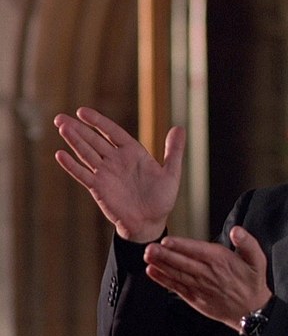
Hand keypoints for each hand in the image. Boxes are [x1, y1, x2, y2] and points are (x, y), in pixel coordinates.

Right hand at [54, 107, 184, 241]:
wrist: (150, 223)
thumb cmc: (161, 199)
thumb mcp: (171, 173)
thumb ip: (174, 151)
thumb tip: (179, 128)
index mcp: (132, 153)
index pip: (112, 132)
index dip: (98, 121)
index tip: (83, 111)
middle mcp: (116, 161)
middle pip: (94, 140)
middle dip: (78, 128)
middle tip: (61, 117)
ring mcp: (105, 174)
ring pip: (86, 154)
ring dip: (74, 141)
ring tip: (61, 127)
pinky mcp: (99, 188)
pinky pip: (83, 175)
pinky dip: (72, 166)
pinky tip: (61, 155)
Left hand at [143, 226, 272, 330]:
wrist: (251, 311)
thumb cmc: (252, 282)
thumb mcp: (258, 260)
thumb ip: (248, 243)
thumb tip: (237, 231)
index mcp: (221, 261)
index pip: (197, 251)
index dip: (181, 246)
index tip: (166, 241)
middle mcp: (208, 274)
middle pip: (183, 263)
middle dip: (164, 255)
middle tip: (149, 248)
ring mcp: (200, 287)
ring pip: (177, 274)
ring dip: (161, 265)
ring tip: (147, 257)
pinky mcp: (195, 298)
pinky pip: (176, 288)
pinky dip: (163, 281)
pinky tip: (152, 273)